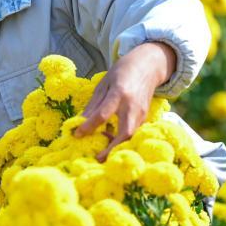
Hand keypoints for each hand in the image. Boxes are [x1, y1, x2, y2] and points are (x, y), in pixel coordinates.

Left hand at [73, 42, 176, 161]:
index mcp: (119, 93)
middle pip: (125, 132)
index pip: (103, 114)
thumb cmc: (122, 73)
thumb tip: (79, 122)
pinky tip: (109, 136)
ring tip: (100, 150)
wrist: (148, 66)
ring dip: (116, 146)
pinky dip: (120, 139)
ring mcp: (141, 113)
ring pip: (131, 136)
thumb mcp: (103, 84)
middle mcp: (132, 105)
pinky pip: (132, 133)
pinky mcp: (145, 118)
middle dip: (112, 149)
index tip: (77, 134)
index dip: (88, 126)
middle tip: (97, 159)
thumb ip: (93, 105)